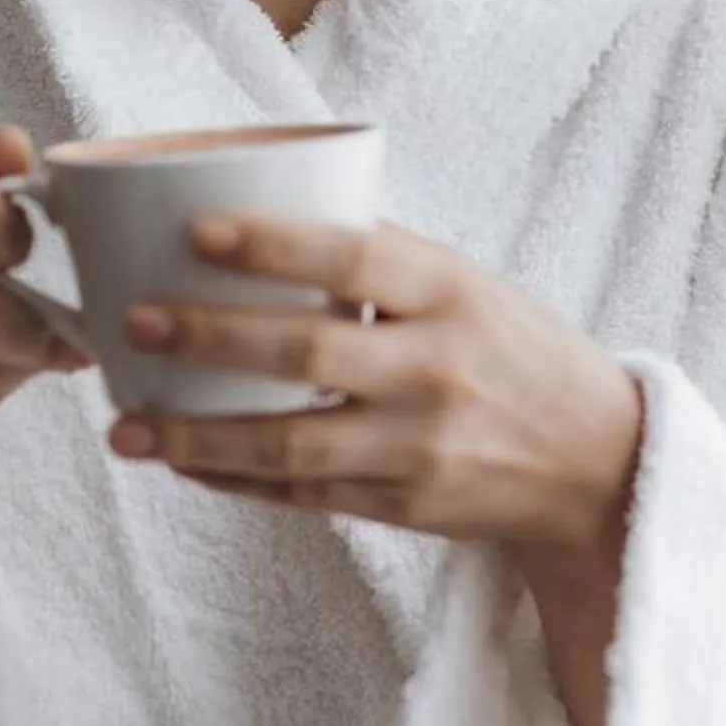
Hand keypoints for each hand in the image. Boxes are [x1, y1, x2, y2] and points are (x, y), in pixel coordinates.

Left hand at [107, 215, 645, 579]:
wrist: (599, 462)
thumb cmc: (517, 353)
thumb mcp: (473, 286)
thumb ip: (386, 260)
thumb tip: (267, 216)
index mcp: (454, 294)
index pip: (355, 257)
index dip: (273, 243)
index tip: (196, 230)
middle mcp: (439, 369)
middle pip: (308, 353)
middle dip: (210, 337)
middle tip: (135, 320)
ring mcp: (421, 447)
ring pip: (291, 443)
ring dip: (198, 436)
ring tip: (126, 427)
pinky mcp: (406, 508)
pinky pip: (303, 494)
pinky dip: (235, 480)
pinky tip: (182, 463)